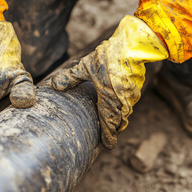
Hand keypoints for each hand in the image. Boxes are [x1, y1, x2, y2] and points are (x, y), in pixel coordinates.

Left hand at [51, 15, 168, 148]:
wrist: (132, 45)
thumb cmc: (108, 56)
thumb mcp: (86, 66)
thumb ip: (71, 77)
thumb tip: (55, 85)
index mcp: (107, 98)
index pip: (108, 123)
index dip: (109, 136)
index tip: (109, 146)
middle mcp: (121, 100)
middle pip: (119, 121)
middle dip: (114, 129)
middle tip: (110, 136)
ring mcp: (131, 94)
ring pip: (126, 112)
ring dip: (120, 119)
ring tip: (115, 124)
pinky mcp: (136, 87)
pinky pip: (130, 103)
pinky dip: (125, 108)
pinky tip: (120, 105)